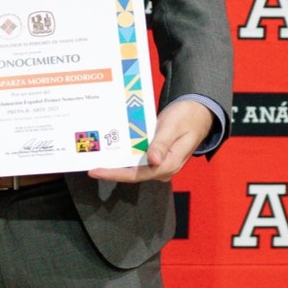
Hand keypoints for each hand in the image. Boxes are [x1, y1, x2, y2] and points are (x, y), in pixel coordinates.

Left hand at [88, 98, 212, 183]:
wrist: (198, 112)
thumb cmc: (186, 117)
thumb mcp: (172, 127)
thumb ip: (162, 143)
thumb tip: (153, 161)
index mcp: (168, 163)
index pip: (137, 175)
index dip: (115, 174)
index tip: (95, 171)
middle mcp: (163, 168)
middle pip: (132, 174)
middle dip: (111, 170)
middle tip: (88, 163)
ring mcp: (160, 164)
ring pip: (134, 168)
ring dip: (116, 164)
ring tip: (95, 158)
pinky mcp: (157, 158)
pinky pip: (138, 160)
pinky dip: (124, 157)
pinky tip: (110, 151)